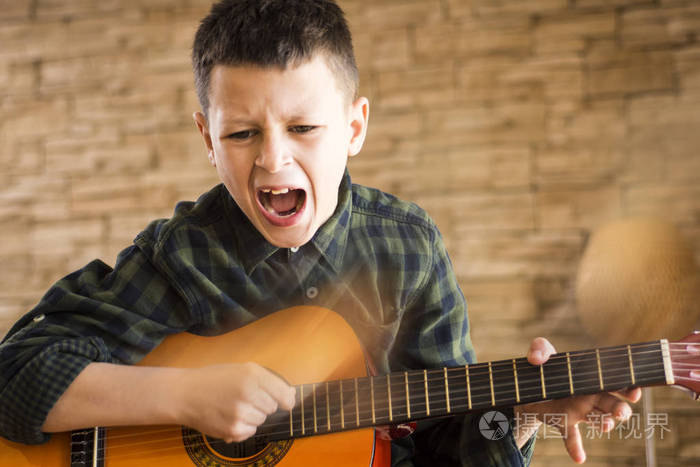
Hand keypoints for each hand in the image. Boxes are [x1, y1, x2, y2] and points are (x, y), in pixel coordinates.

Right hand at [174, 362, 295, 442]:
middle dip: (262, 404)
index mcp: (253, 375)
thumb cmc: (215, 379)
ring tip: (233, 406)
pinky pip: (251, 432)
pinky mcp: (233, 430)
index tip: (284, 402)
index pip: (284, 395)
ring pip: (262, 420)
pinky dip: (243, 427)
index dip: (286, 400)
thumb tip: (292, 396)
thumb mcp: (243, 369)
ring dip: (252, 416)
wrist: (185, 394)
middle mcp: (248, 393)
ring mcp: (240, 413)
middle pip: (273, 408)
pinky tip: (229, 417)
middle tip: (243, 397)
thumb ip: (269, 381)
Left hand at [513, 338, 641, 463]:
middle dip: (620, 408)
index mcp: (590, 378)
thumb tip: (536, 359)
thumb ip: (539, 348)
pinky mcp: (563, 421)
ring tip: (605, 425)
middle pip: (612, 403)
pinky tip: (579, 458)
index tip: (635, 392)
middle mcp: (590, 396)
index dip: (628, 387)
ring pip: (598, 419)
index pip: (615, 382)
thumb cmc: (543, 367)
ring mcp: (578, 410)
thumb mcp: (540, 351)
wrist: (527, 386)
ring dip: (604, 423)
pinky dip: (576, 447)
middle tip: (621, 412)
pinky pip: (572, 438)